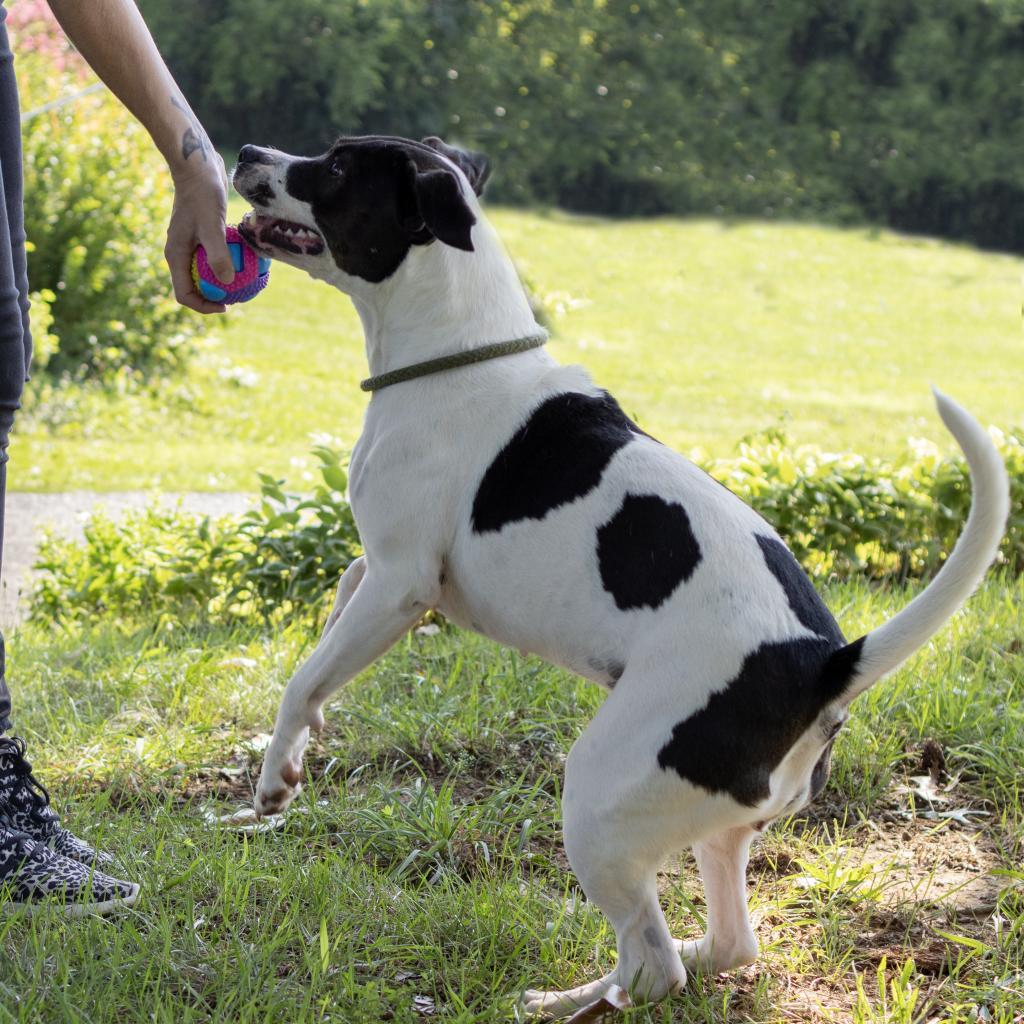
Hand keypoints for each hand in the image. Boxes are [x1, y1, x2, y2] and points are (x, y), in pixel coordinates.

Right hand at [165, 154, 234, 313]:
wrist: (198, 166)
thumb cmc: (203, 194)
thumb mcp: (212, 225)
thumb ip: (217, 254)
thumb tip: (227, 281)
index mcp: (175, 256)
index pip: (184, 294)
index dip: (203, 306)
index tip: (226, 306)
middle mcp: (179, 253)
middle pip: (194, 287)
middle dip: (213, 297)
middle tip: (238, 299)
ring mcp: (189, 244)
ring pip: (204, 273)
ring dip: (221, 282)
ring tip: (245, 285)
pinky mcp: (200, 235)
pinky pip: (213, 257)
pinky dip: (228, 263)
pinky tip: (248, 263)